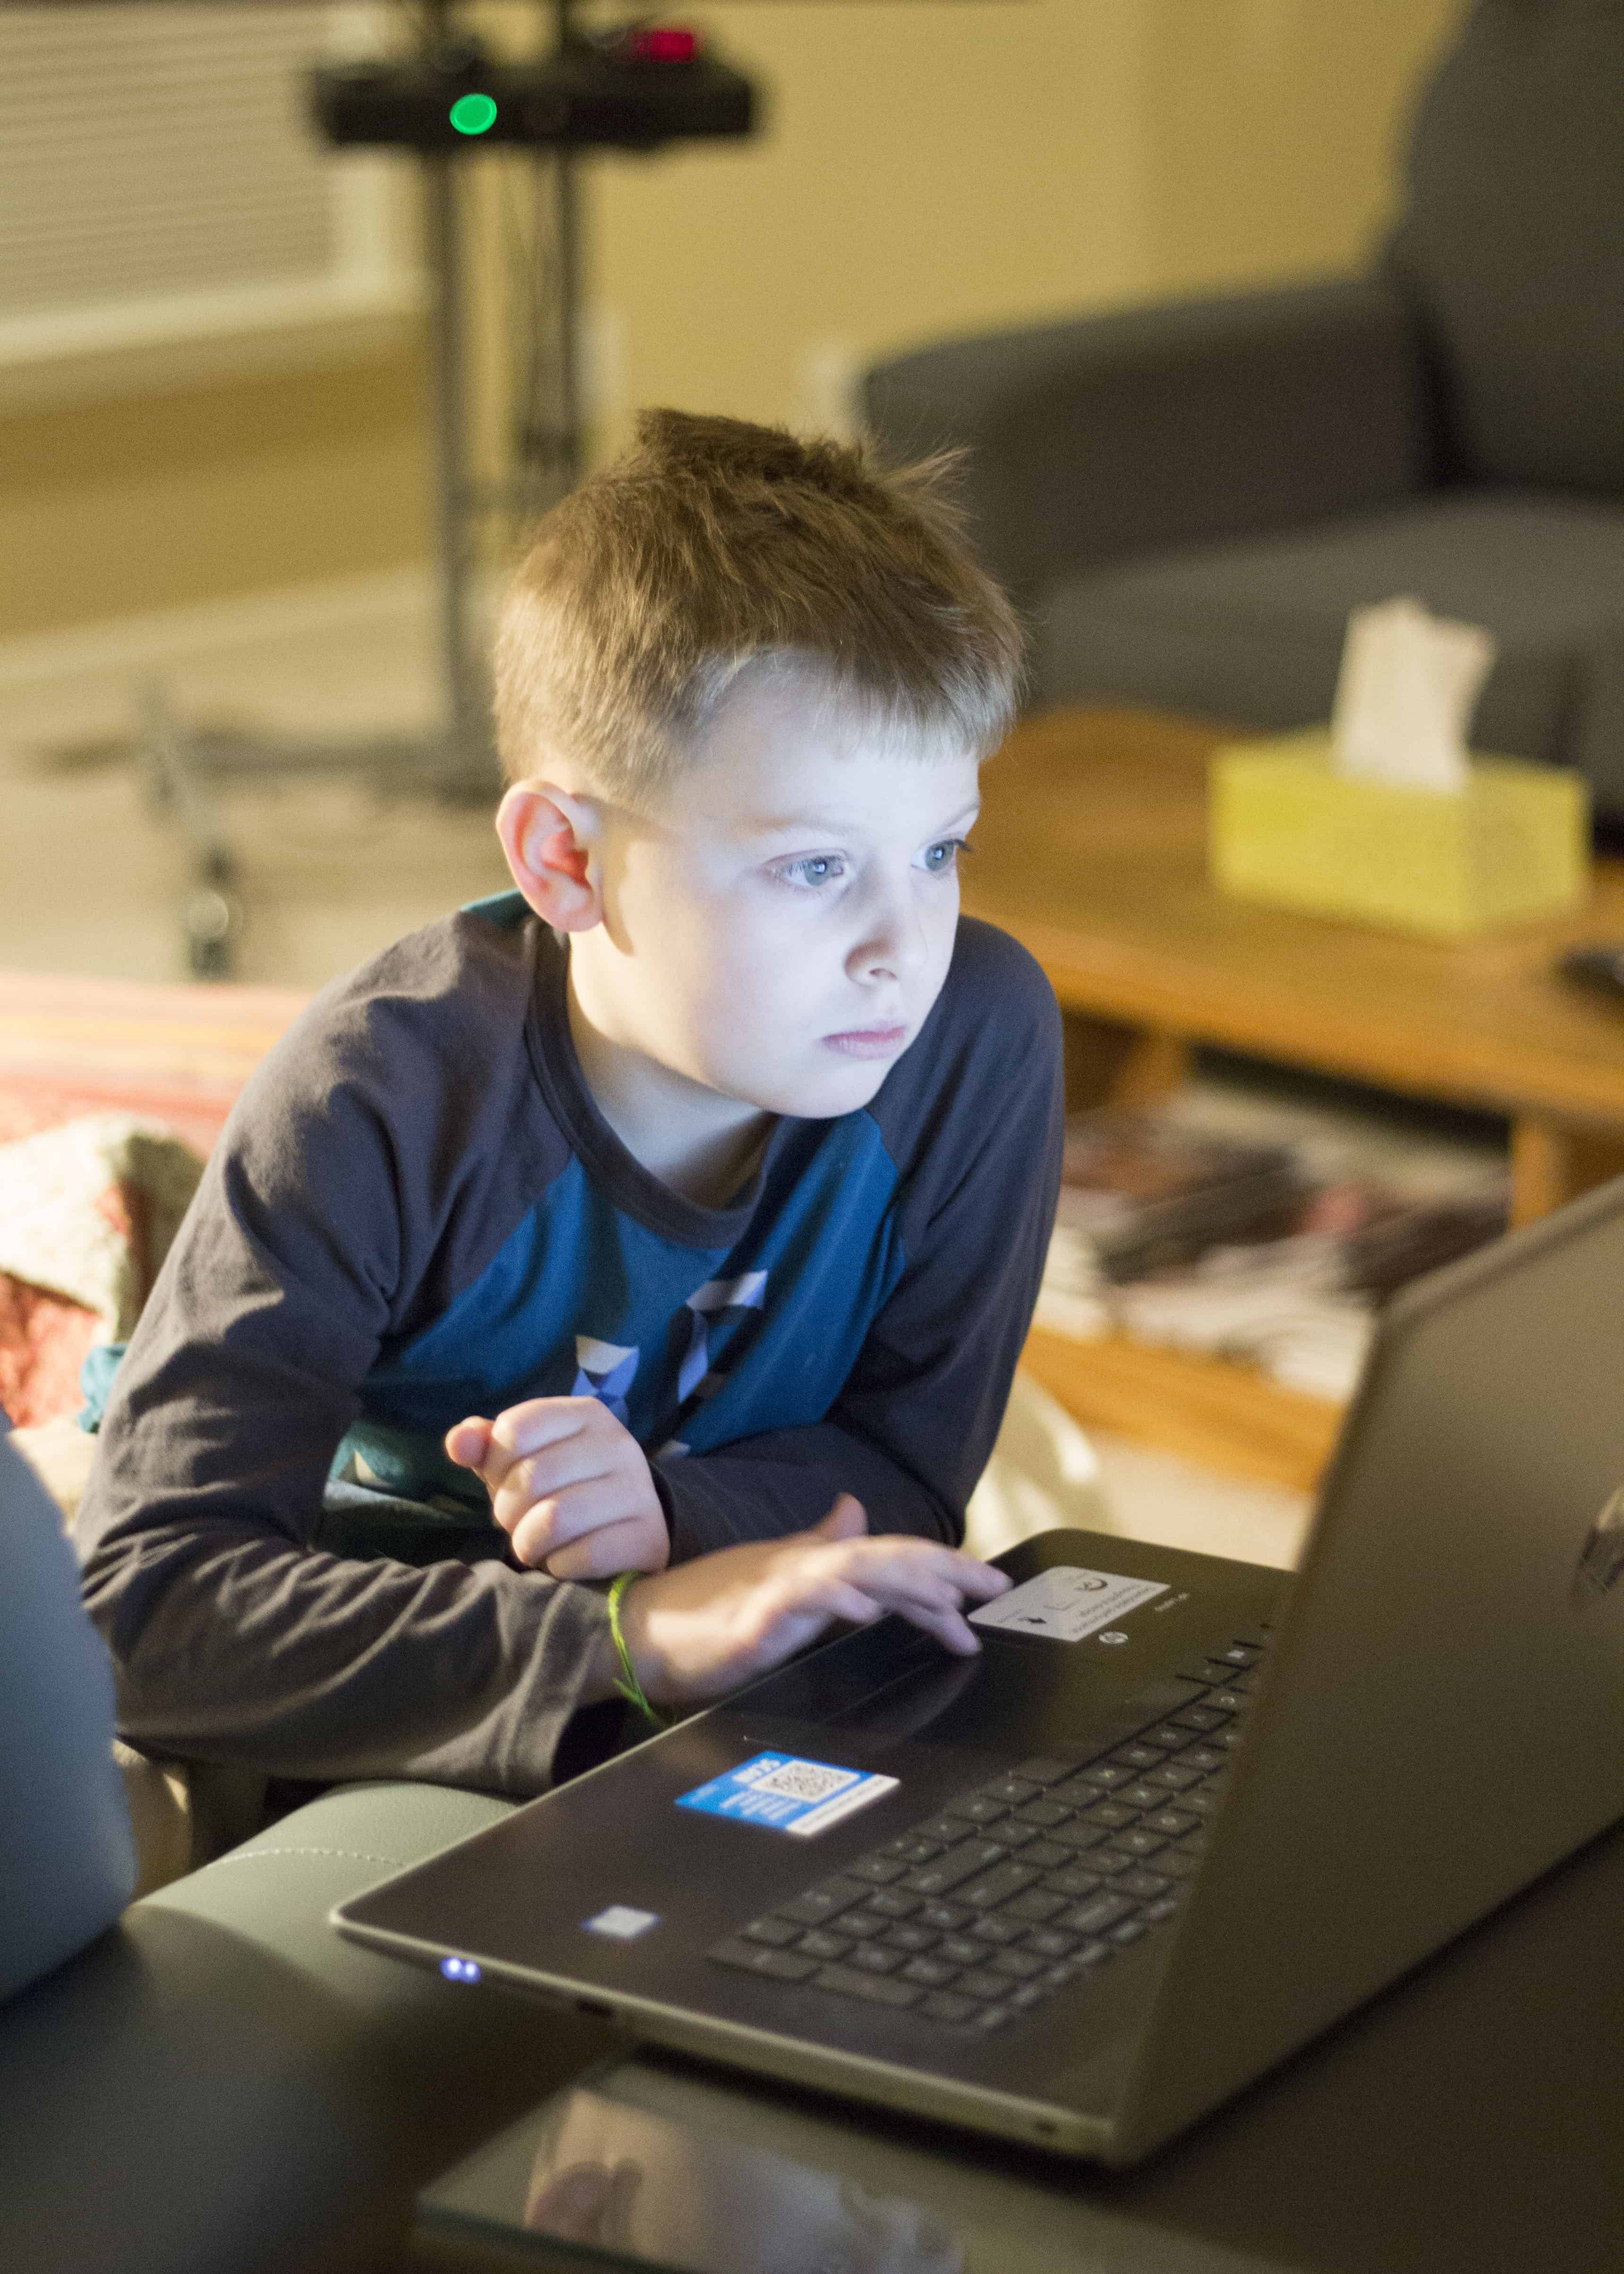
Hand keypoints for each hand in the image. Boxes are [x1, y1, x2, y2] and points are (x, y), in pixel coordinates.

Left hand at [445, 1397, 668, 1578]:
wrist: (628, 1527)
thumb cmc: (562, 1486)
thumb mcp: (523, 1459)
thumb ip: (487, 1446)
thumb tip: (459, 1443)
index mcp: (586, 1414)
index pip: (514, 1430)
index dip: (495, 1465)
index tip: (506, 1481)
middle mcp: (618, 1443)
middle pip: (530, 1478)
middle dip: (508, 1511)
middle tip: (519, 1522)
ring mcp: (638, 1491)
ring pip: (553, 1520)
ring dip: (529, 1544)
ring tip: (537, 1545)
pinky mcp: (648, 1538)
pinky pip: (581, 1557)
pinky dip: (561, 1567)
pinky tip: (567, 1560)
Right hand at [612, 1494, 1011, 1706]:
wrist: (637, 1632)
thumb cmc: (703, 1608)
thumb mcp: (777, 1573)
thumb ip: (820, 1546)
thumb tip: (855, 1510)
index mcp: (815, 1564)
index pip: (892, 1559)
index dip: (944, 1567)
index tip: (992, 1586)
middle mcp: (803, 1569)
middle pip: (886, 1560)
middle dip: (945, 1572)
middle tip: (994, 1588)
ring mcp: (777, 1592)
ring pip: (853, 1573)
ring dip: (905, 1585)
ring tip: (949, 1600)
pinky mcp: (749, 1622)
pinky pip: (799, 1605)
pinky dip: (835, 1603)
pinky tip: (865, 1612)